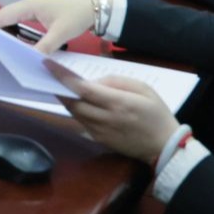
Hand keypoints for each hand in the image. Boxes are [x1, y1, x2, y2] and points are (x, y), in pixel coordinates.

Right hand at [0, 0, 97, 52]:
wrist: (94, 9)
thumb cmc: (76, 15)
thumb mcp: (61, 32)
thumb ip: (45, 46)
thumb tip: (29, 60)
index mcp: (28, 6)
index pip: (1, 16)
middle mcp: (25, 7)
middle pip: (2, 19)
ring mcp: (30, 12)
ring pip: (9, 22)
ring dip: (2, 33)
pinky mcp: (36, 18)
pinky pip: (18, 25)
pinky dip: (12, 34)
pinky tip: (11, 46)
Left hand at [46, 59, 182, 164]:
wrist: (165, 147)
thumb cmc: (157, 114)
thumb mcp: (143, 89)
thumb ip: (117, 82)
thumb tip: (94, 82)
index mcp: (117, 103)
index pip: (82, 88)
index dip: (63, 77)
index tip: (48, 66)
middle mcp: (105, 118)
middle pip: (73, 103)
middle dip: (60, 89)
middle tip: (52, 77)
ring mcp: (100, 132)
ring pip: (74, 114)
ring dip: (67, 101)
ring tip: (63, 88)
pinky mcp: (100, 140)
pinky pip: (82, 123)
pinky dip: (77, 112)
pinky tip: (78, 104)